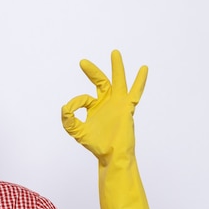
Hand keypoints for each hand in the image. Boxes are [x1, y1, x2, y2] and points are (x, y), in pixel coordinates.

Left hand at [61, 50, 146, 164]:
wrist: (111, 155)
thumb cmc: (97, 144)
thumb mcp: (77, 131)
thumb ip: (68, 119)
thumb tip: (65, 106)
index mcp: (95, 107)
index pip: (84, 98)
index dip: (77, 102)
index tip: (71, 110)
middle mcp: (107, 103)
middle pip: (101, 82)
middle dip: (92, 72)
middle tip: (82, 62)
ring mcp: (118, 104)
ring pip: (118, 82)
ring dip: (116, 68)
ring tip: (114, 53)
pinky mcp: (127, 108)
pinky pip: (134, 93)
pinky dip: (139, 81)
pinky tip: (143, 69)